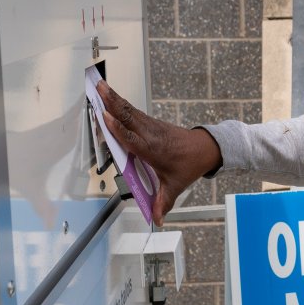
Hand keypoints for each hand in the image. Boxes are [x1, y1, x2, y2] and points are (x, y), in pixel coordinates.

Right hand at [97, 80, 221, 226]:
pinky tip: (111, 94)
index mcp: (153, 150)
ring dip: (115, 98)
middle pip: (129, 117)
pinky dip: (121, 102)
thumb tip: (157, 220)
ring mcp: (151, 126)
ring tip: (100, 85)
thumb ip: (163, 203)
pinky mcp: (151, 122)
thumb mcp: (175, 186)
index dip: (118, 129)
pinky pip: (134, 111)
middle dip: (113, 103)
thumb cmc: (189, 165)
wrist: (205, 149)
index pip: (133, 139)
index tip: (105, 118)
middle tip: (98, 89)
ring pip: (130, 110)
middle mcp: (150, 135)